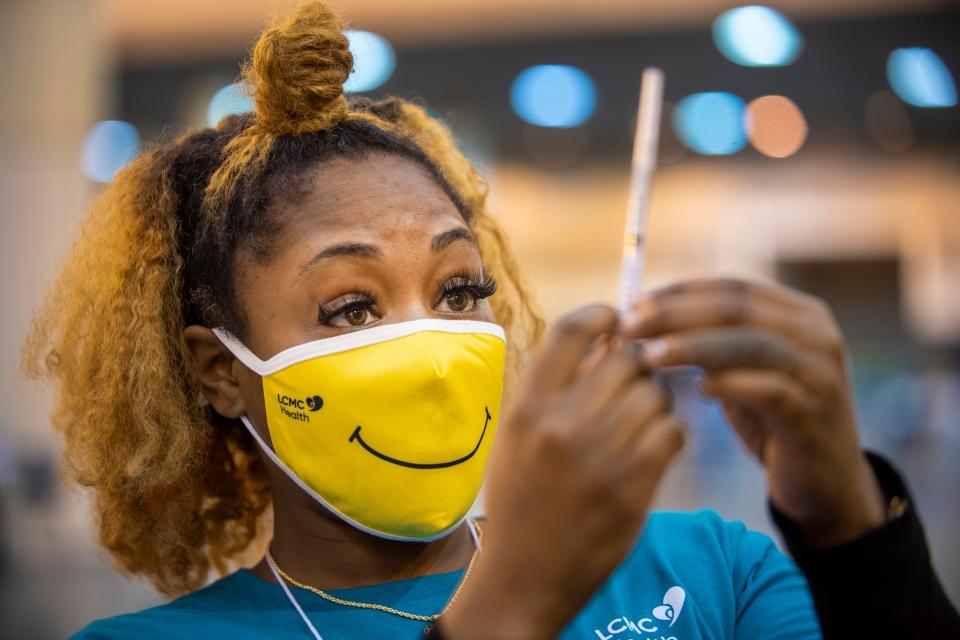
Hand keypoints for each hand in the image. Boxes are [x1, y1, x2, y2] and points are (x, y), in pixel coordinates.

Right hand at [443, 305, 684, 638]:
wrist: (524, 576)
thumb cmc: (521, 500)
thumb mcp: (518, 438)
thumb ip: (554, 391)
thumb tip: (606, 344)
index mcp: (528, 407)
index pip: (571, 331)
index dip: (602, 315)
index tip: (618, 320)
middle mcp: (561, 423)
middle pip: (626, 360)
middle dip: (639, 367)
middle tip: (637, 384)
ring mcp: (599, 454)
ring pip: (654, 396)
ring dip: (656, 404)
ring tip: (642, 423)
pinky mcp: (632, 485)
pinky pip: (671, 433)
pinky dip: (669, 436)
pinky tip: (654, 450)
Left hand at [622, 277, 886, 546]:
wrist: (825, 484)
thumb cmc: (772, 422)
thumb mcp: (742, 372)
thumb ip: (710, 343)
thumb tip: (644, 320)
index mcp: (798, 314)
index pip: (731, 288)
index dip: (679, 294)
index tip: (632, 306)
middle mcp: (815, 333)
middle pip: (737, 308)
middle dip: (676, 314)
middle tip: (629, 327)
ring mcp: (819, 372)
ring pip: (751, 343)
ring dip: (693, 346)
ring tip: (648, 357)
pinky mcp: (816, 412)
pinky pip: (770, 389)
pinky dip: (730, 385)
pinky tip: (697, 390)